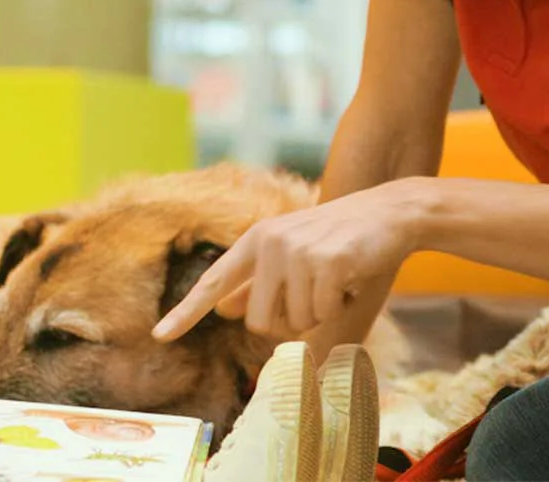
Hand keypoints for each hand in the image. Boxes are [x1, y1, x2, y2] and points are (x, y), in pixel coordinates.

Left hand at [153, 180, 427, 341]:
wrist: (389, 213)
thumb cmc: (340, 237)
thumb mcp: (294, 253)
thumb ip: (259, 281)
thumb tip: (227, 308)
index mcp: (257, 240)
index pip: (214, 281)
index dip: (186, 312)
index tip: (160, 335)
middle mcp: (270, 243)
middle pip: (260, 321)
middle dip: (290, 322)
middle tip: (314, 297)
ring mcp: (298, 252)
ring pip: (296, 321)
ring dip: (320, 313)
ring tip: (335, 281)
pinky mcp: (327, 263)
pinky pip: (323, 314)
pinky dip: (339, 306)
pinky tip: (350, 279)